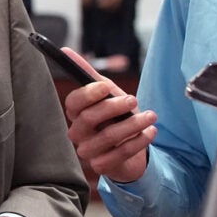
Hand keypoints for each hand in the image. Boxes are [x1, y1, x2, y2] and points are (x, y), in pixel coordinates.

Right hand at [62, 47, 156, 182]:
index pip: (73, 102)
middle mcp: (77, 132)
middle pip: (89, 118)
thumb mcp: (106, 94)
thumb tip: (65, 50)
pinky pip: (121, 153)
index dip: (89, 94)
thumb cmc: (115, 117)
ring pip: (108, 136)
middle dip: (114, 107)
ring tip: (151, 116)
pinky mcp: (102, 166)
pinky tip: (150, 132)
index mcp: (75, 113)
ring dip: (133, 124)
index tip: (107, 86)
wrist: (130, 149)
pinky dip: (139, 141)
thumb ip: (88, 74)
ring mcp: (88, 151)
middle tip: (133, 99)